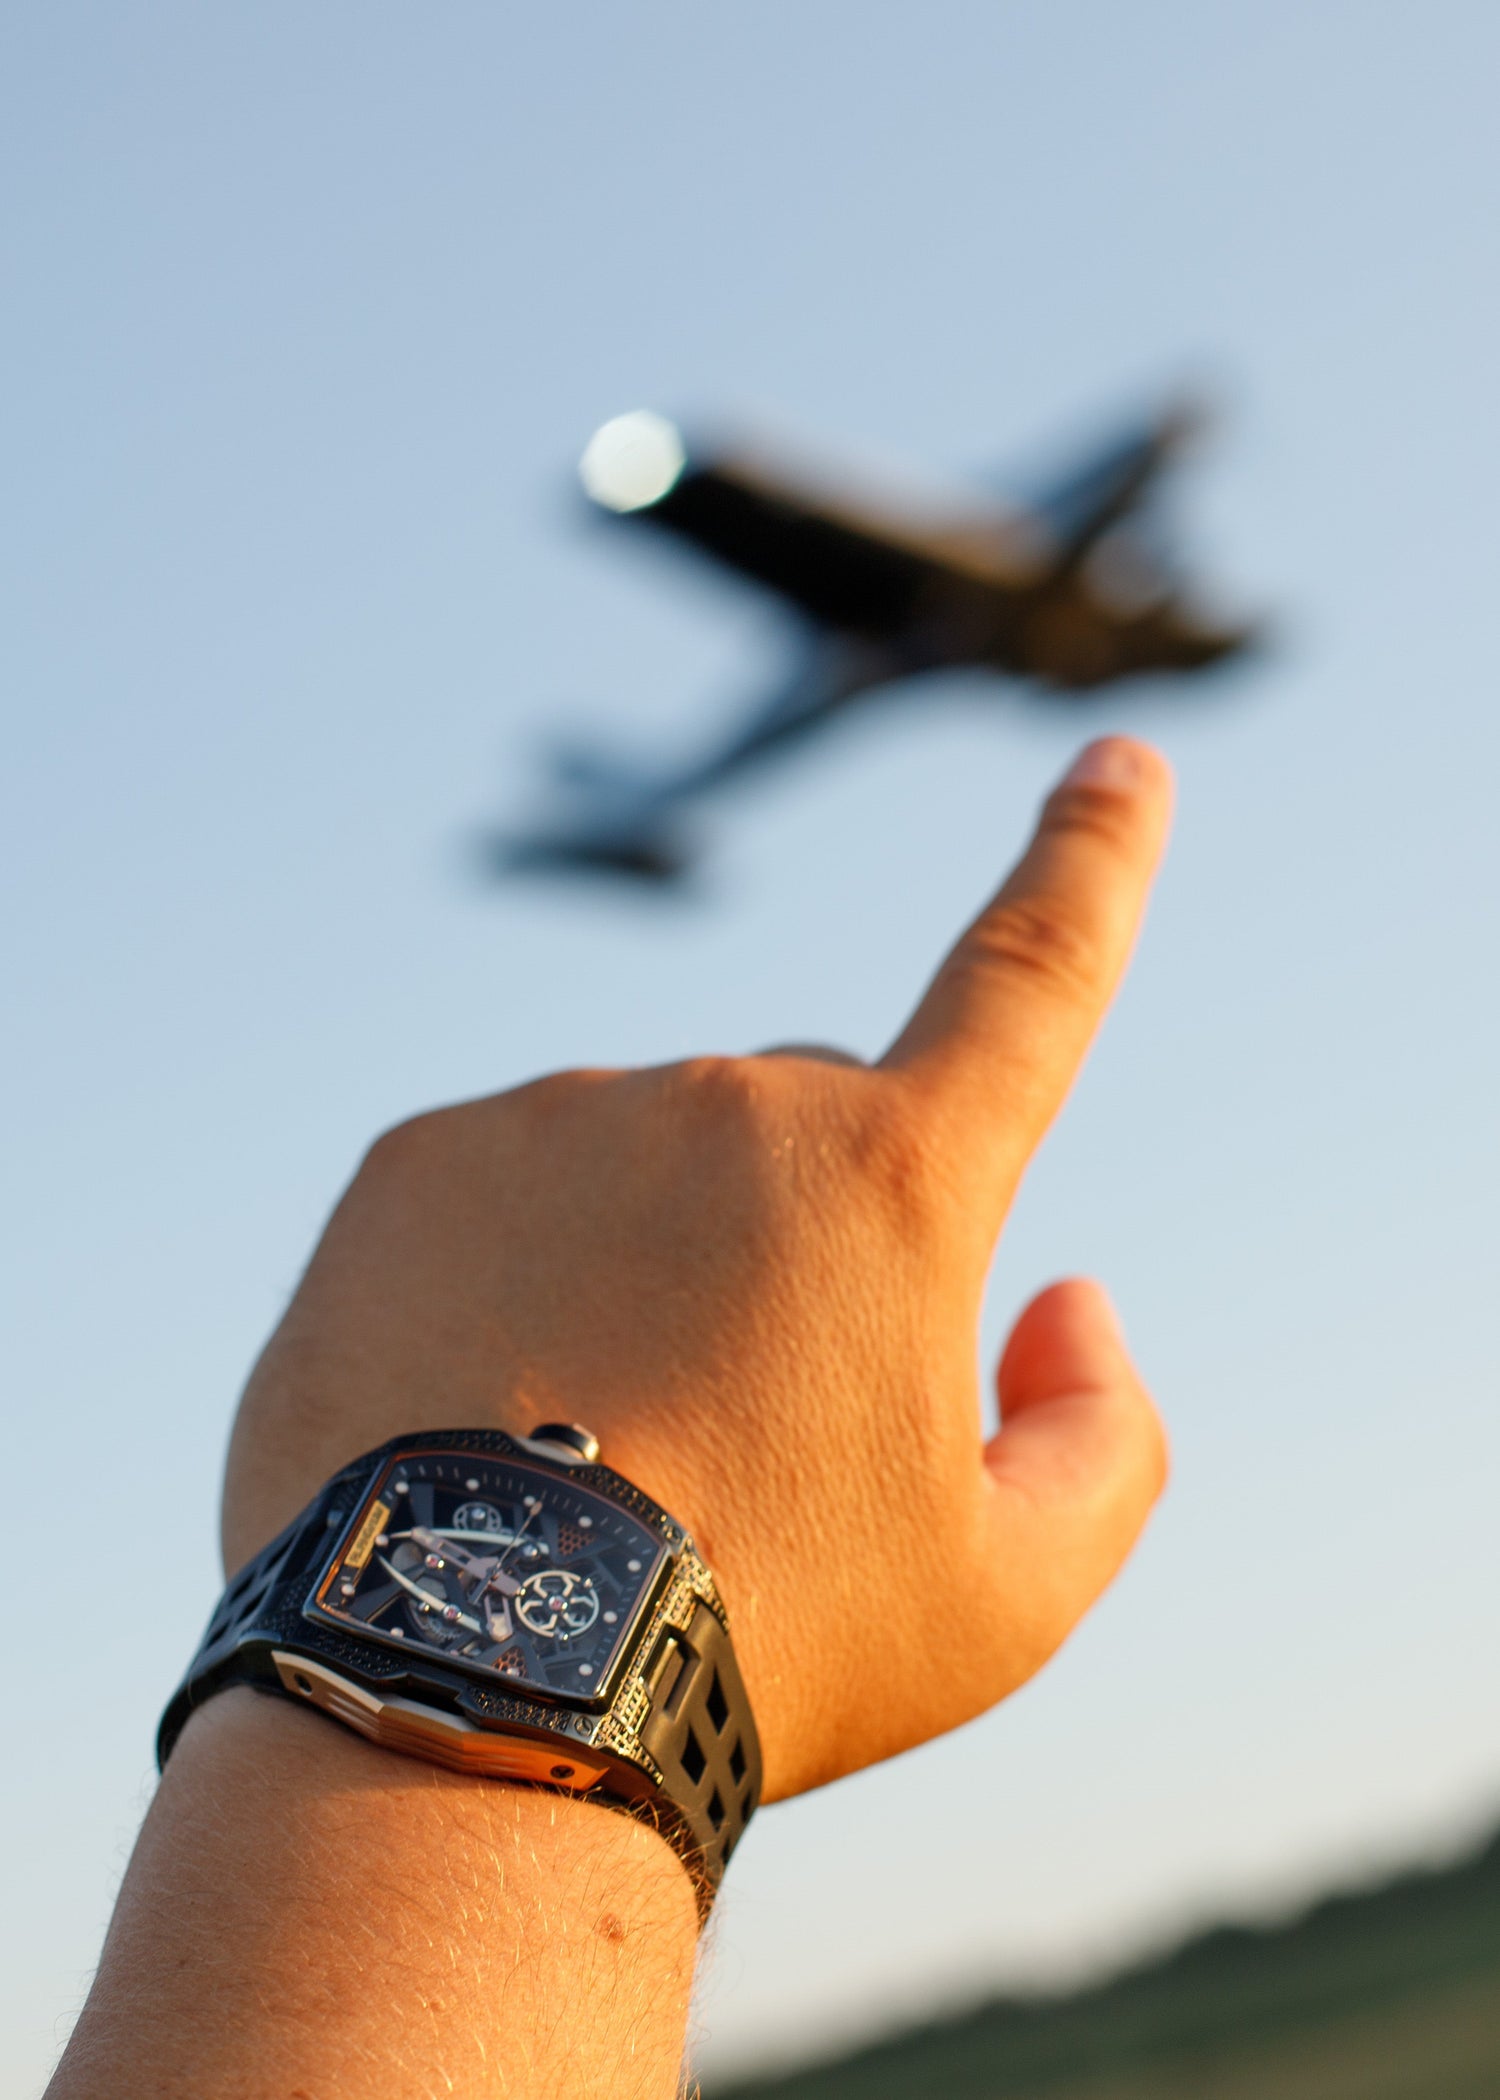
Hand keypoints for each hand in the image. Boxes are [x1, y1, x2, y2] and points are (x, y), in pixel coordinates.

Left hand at [223, 737, 1172, 1805]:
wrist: (459, 1692)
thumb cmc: (761, 1646)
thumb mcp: (1005, 1594)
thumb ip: (1102, 1430)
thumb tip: (1068, 1295)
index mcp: (897, 1178)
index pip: (1031, 975)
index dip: (1090, 862)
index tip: (1120, 760)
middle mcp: (731, 1101)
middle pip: (818, 1129)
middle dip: (819, 1233)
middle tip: (754, 1422)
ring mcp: (559, 1113)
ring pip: (656, 1162)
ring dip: (660, 1258)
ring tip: (606, 1438)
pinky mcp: (418, 1155)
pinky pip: (517, 1183)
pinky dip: (529, 1267)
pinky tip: (500, 1398)